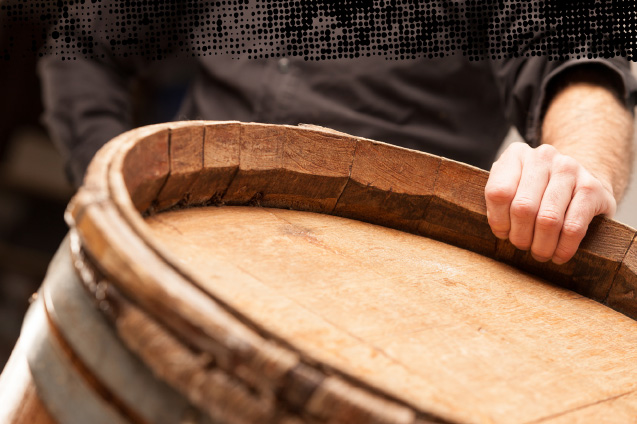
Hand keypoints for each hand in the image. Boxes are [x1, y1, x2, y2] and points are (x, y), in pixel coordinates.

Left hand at [484, 142, 615, 263]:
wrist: (582, 182)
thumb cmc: (538, 192)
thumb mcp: (512, 188)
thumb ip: (499, 203)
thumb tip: (501, 231)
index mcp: (516, 155)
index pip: (498, 192)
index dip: (498, 220)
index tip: (503, 233)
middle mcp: (543, 156)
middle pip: (523, 208)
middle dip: (520, 236)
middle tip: (523, 246)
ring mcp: (570, 169)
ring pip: (548, 219)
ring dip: (541, 245)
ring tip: (540, 253)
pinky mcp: (593, 188)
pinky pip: (573, 227)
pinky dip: (563, 248)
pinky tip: (559, 255)